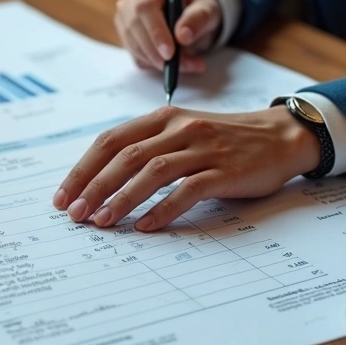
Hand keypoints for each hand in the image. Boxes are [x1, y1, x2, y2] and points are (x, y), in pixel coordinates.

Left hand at [52, 106, 321, 230]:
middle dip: (94, 187)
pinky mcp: (225, 170)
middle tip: (75, 214)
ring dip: (122, 198)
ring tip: (101, 222)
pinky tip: (146, 226)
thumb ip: (149, 147)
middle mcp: (179, 128)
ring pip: (152, 172)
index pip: (111, 141)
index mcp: (163, 118)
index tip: (63, 195)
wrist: (281, 136)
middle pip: (126, 156)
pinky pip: (188, 190)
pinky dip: (163, 209)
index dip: (83, 168)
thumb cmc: (226, 140)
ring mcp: (203, 148)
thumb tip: (102, 181)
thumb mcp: (183, 133)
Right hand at [114, 0, 223, 72]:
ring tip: (185, 65)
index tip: (170, 53)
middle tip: (177, 66)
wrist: (192, 19)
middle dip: (155, 51)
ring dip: (156, 61)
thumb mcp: (207, 11)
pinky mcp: (126, 36)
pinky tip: (172, 65)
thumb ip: (197, 19)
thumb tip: (183, 35)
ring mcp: (125, 16)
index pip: (145, 7)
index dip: (155, 31)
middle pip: (134, 27)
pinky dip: (153, 65)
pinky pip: (135, 56)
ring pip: (133, 44)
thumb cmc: (198, 9)